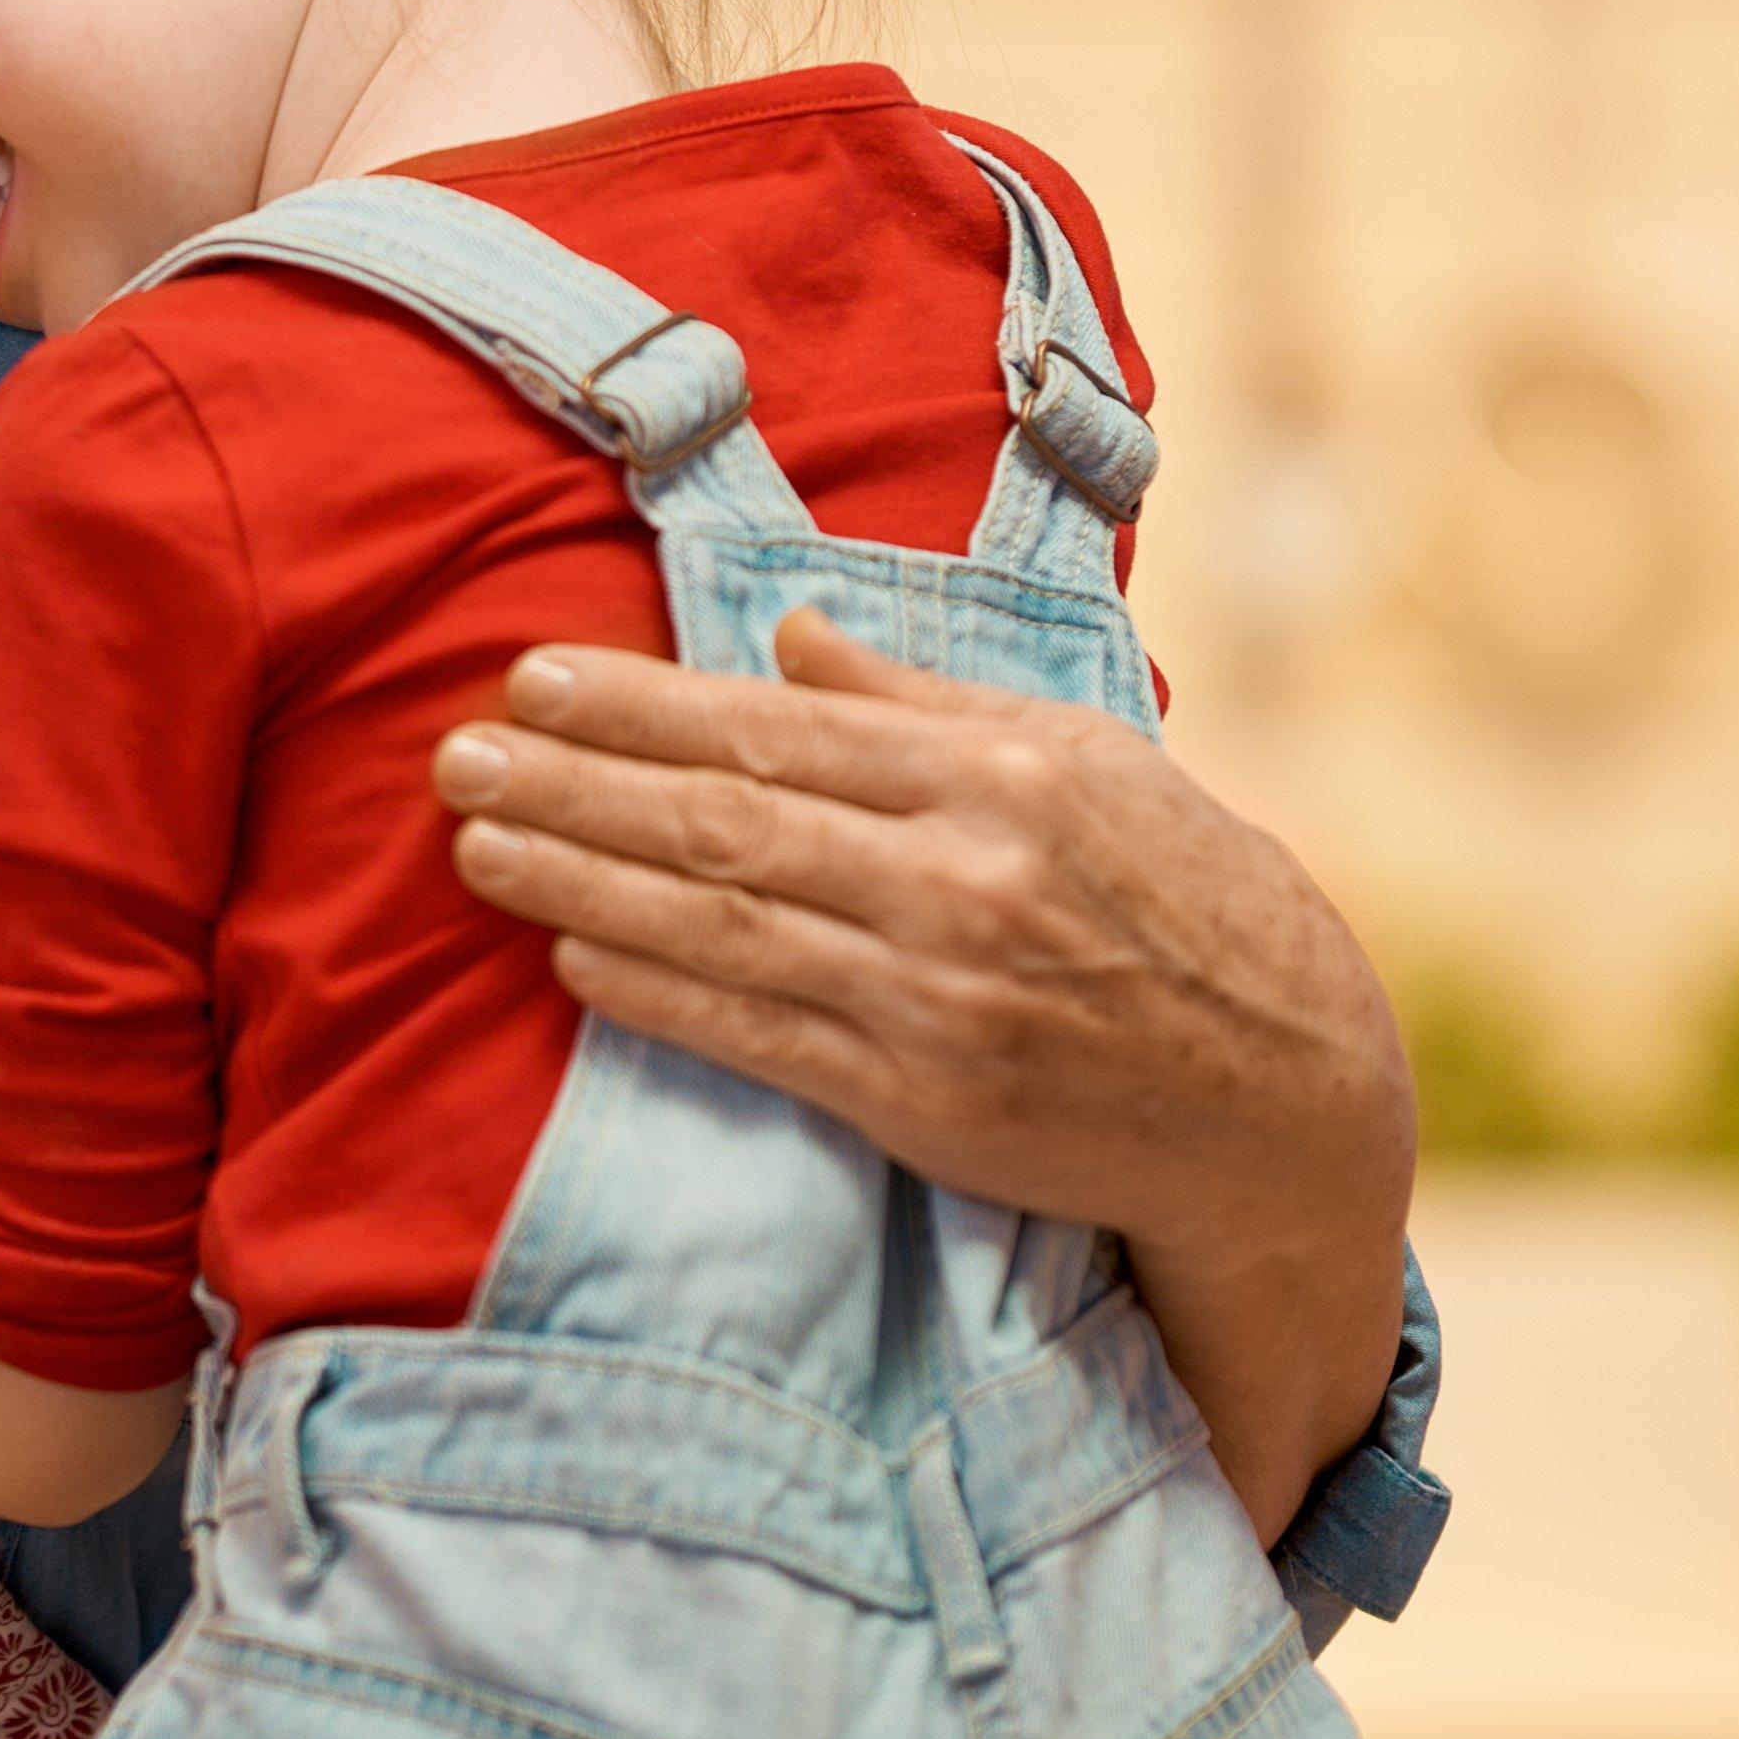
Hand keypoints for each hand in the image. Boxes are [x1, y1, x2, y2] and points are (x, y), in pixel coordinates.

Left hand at [429, 607, 1411, 1526]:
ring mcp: (937, 997)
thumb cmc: (1183, 899)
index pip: (775, 729)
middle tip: (456, 756)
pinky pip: (759, 1039)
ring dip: (580, 887)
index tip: (533, 678)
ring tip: (476, 848)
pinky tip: (572, 959)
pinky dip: (657, 996)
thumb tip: (794, 636)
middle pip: (724, 822)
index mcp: (998, 777)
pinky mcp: (922, 1102)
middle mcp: (960, 880)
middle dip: (574, 787)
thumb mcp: (1085, 761)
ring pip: (720, 927)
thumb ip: (925, 701)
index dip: (639, 705)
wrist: (1282, 1094)